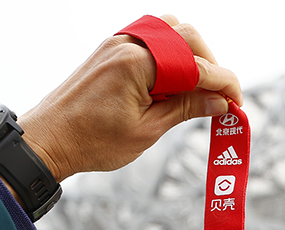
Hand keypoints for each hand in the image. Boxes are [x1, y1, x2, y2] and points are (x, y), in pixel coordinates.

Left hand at [19, 14, 240, 181]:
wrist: (47, 140)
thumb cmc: (90, 141)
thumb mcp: (146, 131)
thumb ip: (185, 110)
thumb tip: (220, 102)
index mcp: (138, 63)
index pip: (195, 65)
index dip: (223, 83)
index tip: (237, 103)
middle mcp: (129, 44)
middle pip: (186, 36)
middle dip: (209, 64)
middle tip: (218, 97)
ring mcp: (118, 43)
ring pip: (169, 31)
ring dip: (189, 55)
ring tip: (195, 89)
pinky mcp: (111, 50)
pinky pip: (150, 40)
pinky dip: (169, 56)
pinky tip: (171, 83)